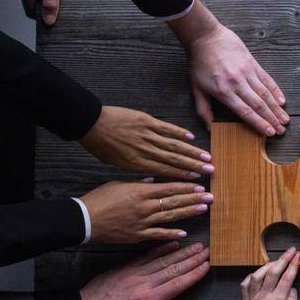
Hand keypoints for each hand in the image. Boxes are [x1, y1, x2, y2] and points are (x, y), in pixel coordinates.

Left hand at [79, 105, 212, 179]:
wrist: (89, 122)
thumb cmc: (99, 144)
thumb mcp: (114, 162)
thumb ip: (134, 168)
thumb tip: (150, 174)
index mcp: (136, 162)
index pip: (164, 170)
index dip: (182, 175)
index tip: (196, 179)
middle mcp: (144, 150)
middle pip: (174, 159)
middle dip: (193, 165)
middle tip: (210, 170)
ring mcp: (146, 134)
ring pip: (173, 145)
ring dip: (192, 151)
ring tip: (206, 156)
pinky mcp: (146, 121)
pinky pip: (166, 128)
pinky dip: (179, 132)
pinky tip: (191, 137)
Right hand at [80, 180, 211, 243]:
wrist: (84, 219)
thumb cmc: (98, 199)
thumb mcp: (118, 184)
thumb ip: (138, 183)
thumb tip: (153, 179)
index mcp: (140, 191)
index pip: (169, 187)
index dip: (186, 187)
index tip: (200, 185)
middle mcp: (144, 206)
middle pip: (174, 201)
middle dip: (194, 198)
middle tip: (211, 196)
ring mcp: (142, 222)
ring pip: (170, 216)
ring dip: (189, 212)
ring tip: (204, 209)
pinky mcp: (137, 235)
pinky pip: (158, 234)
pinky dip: (171, 233)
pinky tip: (184, 232)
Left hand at [81, 242, 210, 299]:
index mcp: (149, 299)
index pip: (177, 284)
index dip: (194, 274)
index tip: (207, 266)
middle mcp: (144, 283)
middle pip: (174, 268)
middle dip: (193, 259)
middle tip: (208, 251)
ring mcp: (135, 273)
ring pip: (163, 260)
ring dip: (182, 252)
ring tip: (197, 245)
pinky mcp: (126, 267)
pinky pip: (147, 256)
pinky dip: (161, 249)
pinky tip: (173, 243)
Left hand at [170, 0, 288, 134]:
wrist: (205, 36)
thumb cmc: (199, 63)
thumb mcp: (196, 88)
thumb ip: (203, 109)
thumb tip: (209, 128)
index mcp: (223, 91)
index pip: (245, 111)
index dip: (258, 123)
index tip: (268, 133)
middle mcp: (238, 83)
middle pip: (259, 105)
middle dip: (271, 119)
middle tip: (281, 131)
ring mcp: (247, 72)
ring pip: (265, 94)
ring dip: (276, 108)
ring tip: (285, 119)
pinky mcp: (253, 63)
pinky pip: (267, 79)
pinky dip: (276, 90)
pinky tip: (282, 100)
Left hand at [229, 247, 299, 299]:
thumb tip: (294, 291)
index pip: (286, 278)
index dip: (293, 265)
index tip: (298, 256)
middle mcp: (262, 297)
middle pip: (272, 272)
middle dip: (283, 259)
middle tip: (291, 250)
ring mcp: (251, 298)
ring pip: (258, 274)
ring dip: (268, 264)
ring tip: (277, 260)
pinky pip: (247, 282)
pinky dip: (254, 274)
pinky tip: (260, 273)